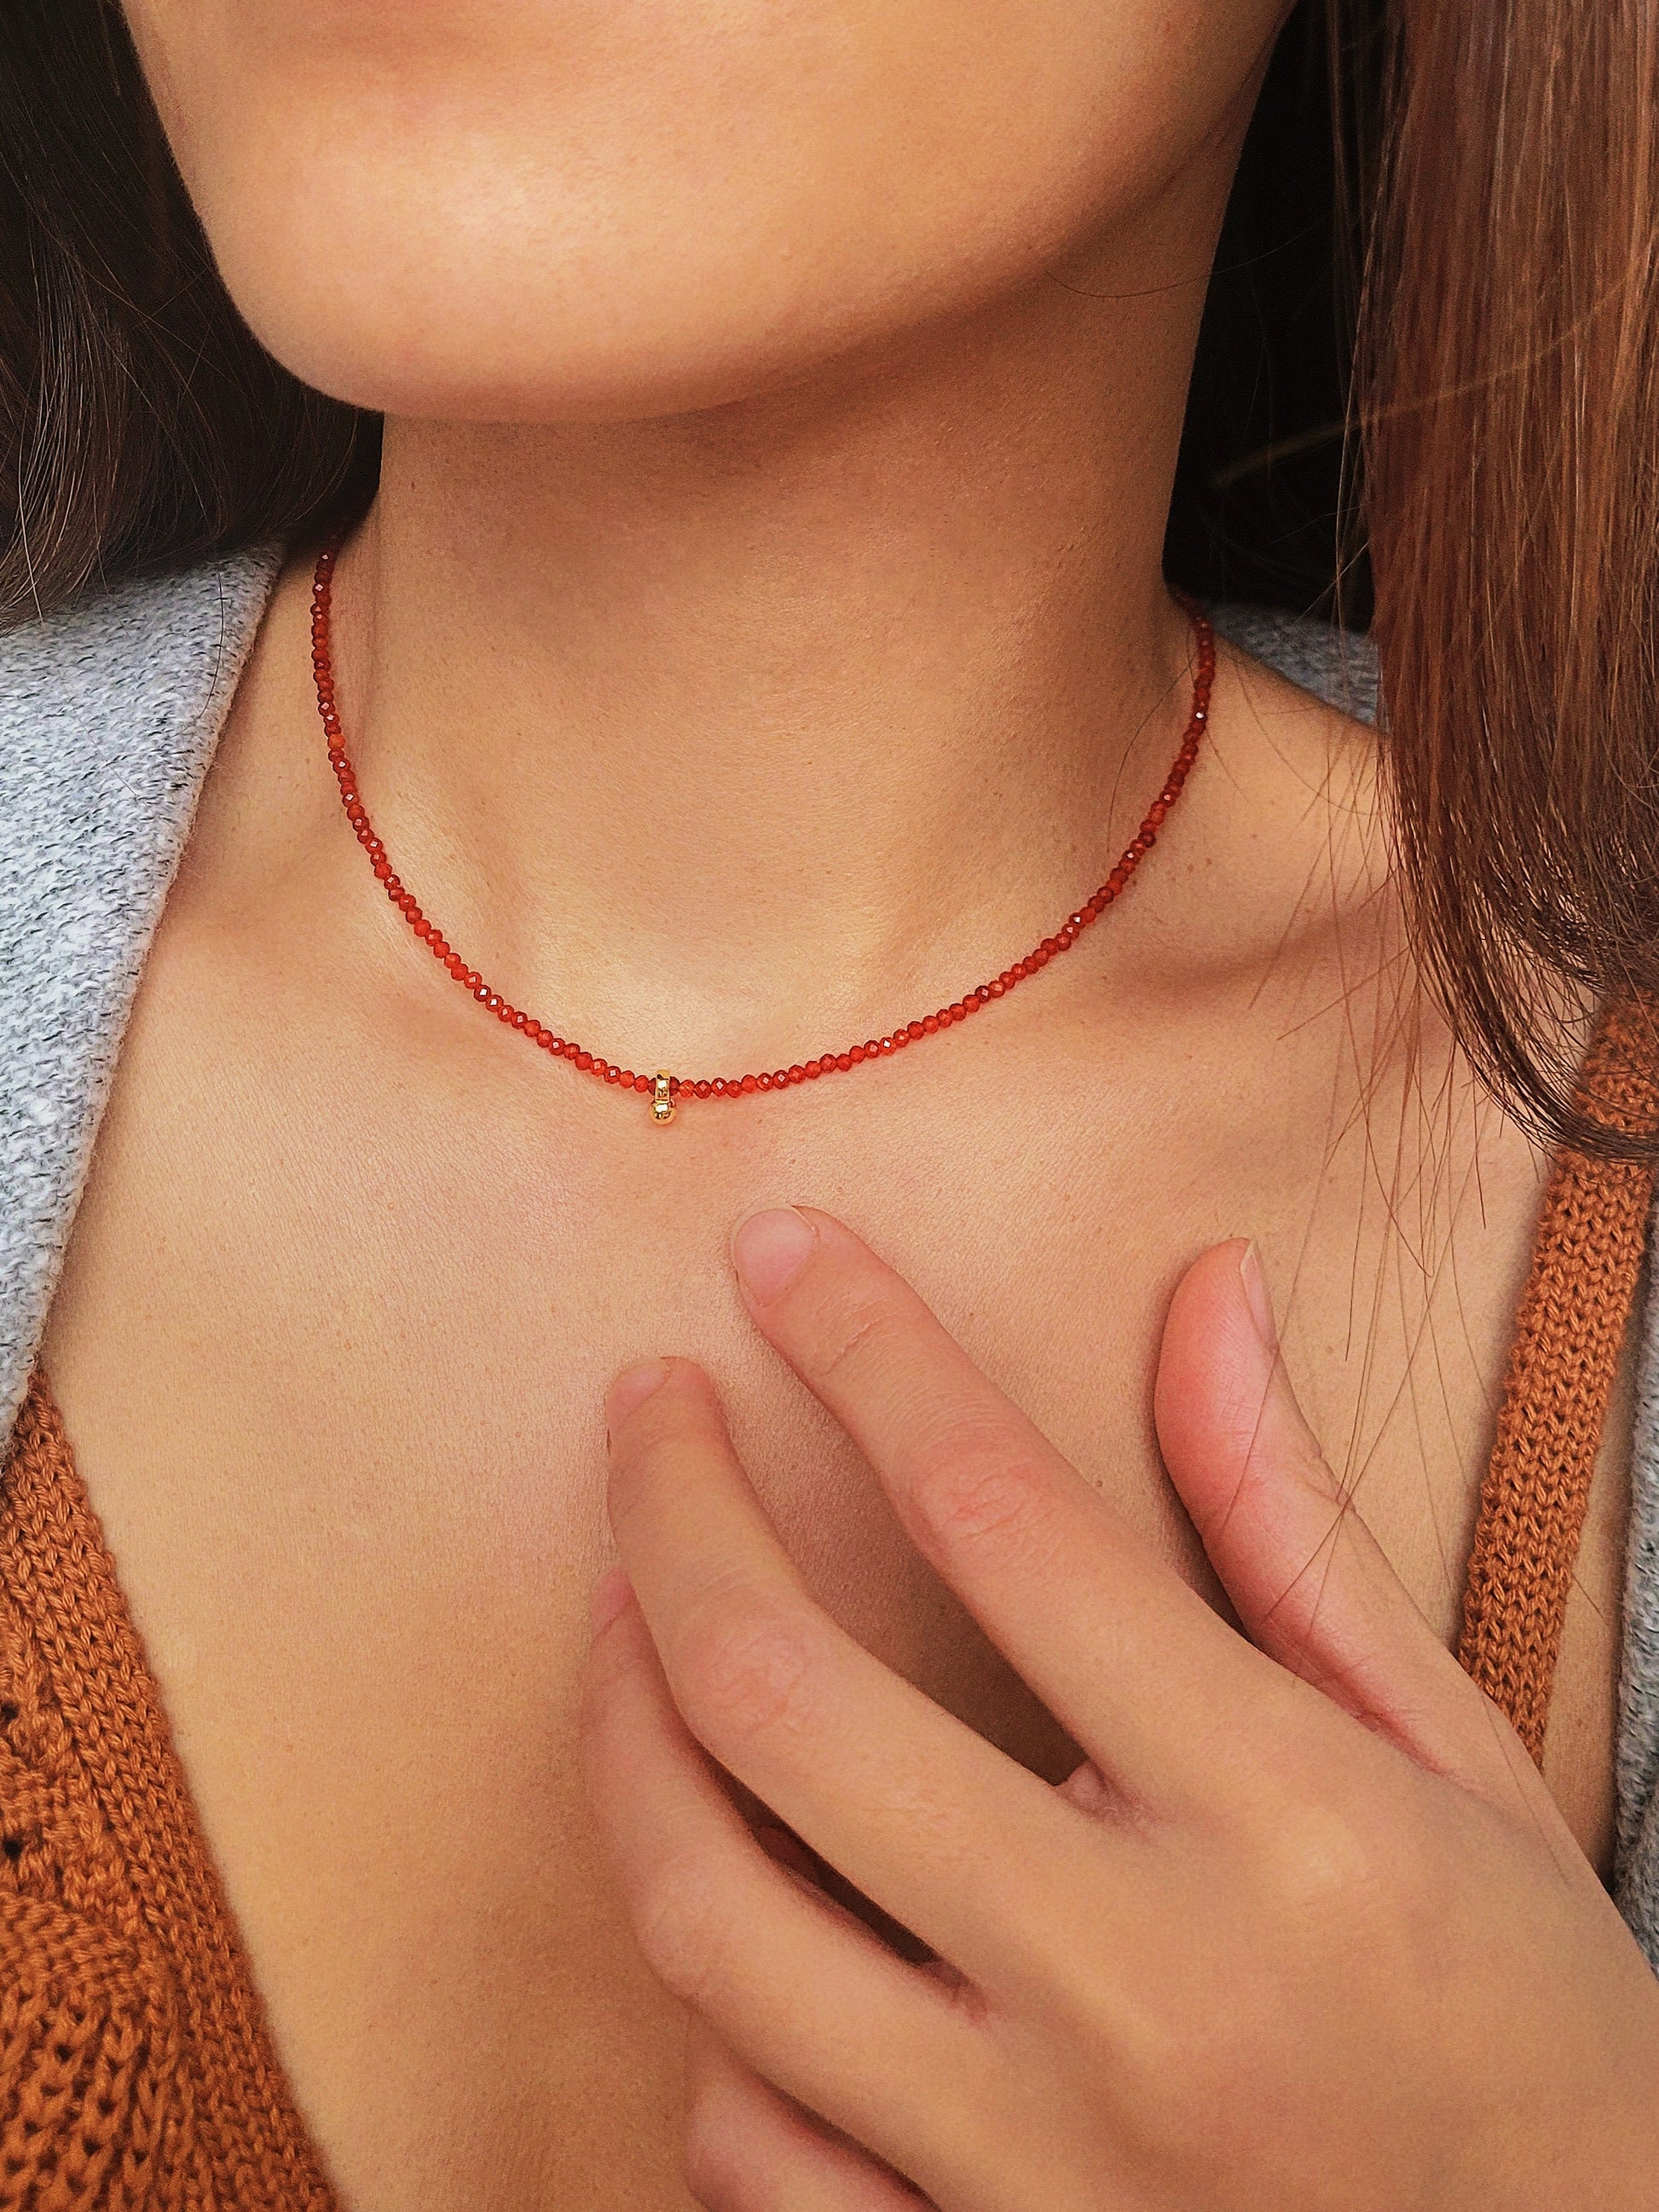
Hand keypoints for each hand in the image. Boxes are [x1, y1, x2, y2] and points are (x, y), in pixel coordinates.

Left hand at [581, 1207, 1658, 2210]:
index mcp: (1281, 1819)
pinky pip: (740, 2135)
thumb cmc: (1521, 2011)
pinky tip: (727, 1883)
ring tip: (620, 1608)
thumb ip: (1291, 1520)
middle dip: (674, 1509)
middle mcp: (1136, 1988)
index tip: (780, 1254)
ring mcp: (1030, 2161)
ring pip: (709, 1920)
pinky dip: (704, 1999)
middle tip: (648, 1407)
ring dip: (622, 1729)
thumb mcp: (1447, 1747)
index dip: (865, 1350)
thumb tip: (1205, 1291)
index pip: (1002, 1519)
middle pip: (786, 1698)